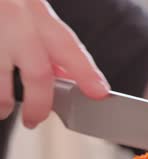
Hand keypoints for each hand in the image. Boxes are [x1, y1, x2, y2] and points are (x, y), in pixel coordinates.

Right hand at [0, 0, 108, 127]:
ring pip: (1, 75)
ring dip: (3, 102)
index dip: (87, 73)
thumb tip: (69, 77)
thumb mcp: (36, 15)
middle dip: (39, 104)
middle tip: (34, 121)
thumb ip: (52, 45)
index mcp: (40, 16)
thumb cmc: (11, 5)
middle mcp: (18, 22)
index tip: (100, 92)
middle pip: (37, 72)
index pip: (69, 48)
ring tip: (4, 112)